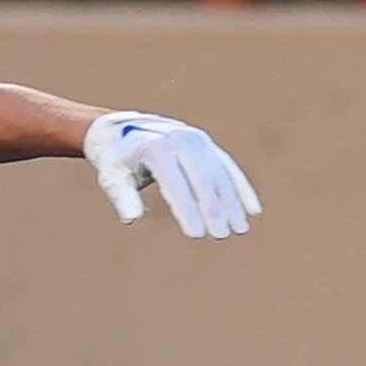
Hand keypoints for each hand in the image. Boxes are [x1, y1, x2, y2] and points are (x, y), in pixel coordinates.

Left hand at [83, 111, 261, 238]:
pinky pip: (227, 167)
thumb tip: (131, 218)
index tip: (196, 234)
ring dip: (231, 203)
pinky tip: (253, 209)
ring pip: (219, 174)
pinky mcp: (206, 145)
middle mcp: (179, 140)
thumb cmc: (116, 161)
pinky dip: (240, 188)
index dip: (186, 210)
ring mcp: (196, 140)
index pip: (176, 183)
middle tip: (220, 235)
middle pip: (202, 179)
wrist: (121, 130)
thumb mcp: (112, 177)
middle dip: (212, 209)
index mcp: (155, 148)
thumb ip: (122, 197)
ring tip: (239, 229)